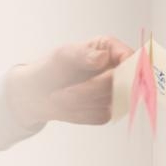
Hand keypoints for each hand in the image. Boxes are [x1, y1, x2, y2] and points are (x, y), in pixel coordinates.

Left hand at [5, 36, 133, 127]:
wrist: (35, 94)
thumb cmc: (50, 69)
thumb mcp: (62, 56)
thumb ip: (83, 55)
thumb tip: (103, 58)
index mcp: (111, 50)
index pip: (131, 58)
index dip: (128, 69)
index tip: (113, 79)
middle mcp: (118, 70)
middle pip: (122, 83)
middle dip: (90, 90)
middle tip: (62, 93)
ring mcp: (115, 92)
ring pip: (111, 102)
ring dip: (80, 102)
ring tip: (59, 96)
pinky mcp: (108, 111)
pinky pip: (102, 116)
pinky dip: (81, 114)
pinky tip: (67, 106)